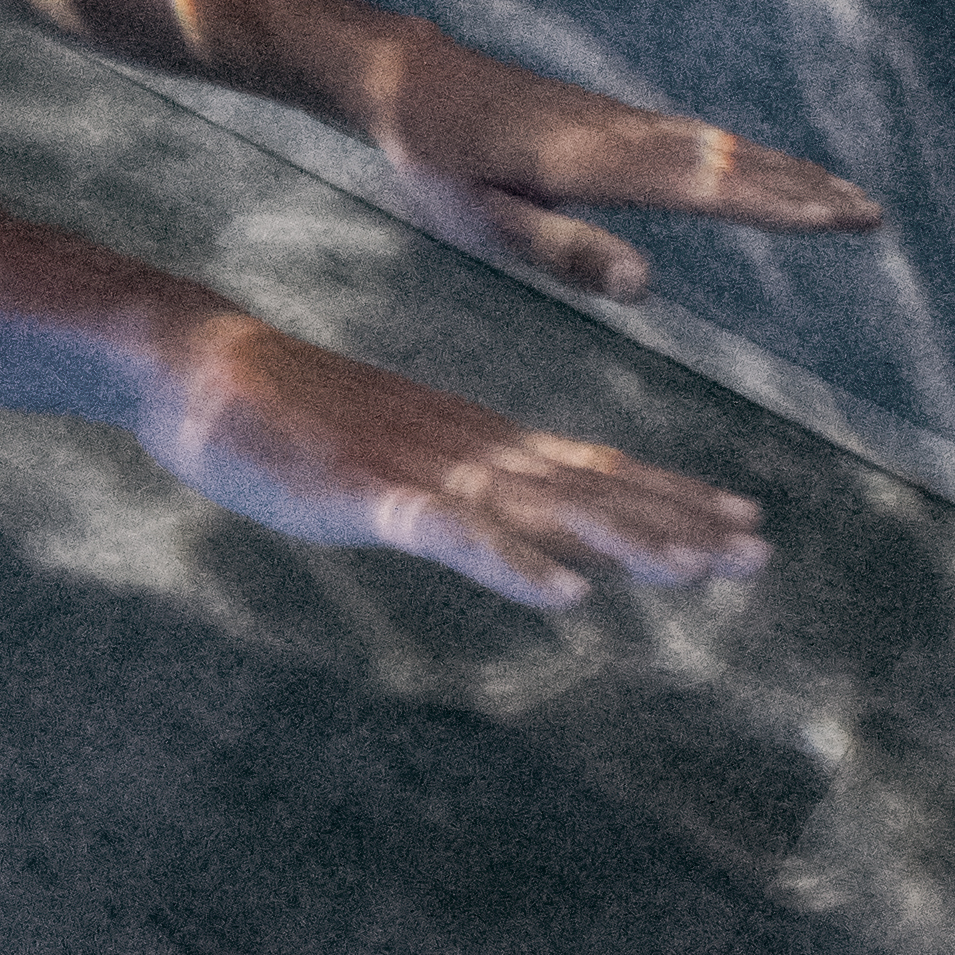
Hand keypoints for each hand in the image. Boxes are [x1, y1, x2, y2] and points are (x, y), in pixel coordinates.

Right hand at [138, 312, 765, 610]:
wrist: (196, 361)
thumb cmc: (280, 410)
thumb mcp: (384, 454)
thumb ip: (449, 490)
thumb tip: (502, 524)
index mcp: (471, 442)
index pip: (592, 471)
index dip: (671, 498)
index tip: (745, 521)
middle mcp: (465, 451)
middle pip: (588, 492)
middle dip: (675, 524)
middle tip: (758, 554)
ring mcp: (419, 470)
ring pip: (541, 511)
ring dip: (622, 540)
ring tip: (694, 571)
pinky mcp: (366, 493)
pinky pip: (451, 534)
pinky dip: (511, 563)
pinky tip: (562, 594)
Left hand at [358, 29, 878, 303]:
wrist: (400, 75)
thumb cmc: (431, 157)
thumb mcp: (477, 220)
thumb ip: (559, 251)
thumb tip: (645, 286)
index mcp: (592, 164)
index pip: (702, 189)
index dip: (775, 205)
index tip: (840, 218)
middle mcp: (616, 134)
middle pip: (725, 161)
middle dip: (802, 188)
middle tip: (874, 213)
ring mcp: (612, 120)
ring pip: (713, 145)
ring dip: (780, 168)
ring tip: (840, 192)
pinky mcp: (602, 117)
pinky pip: (688, 136)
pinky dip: (737, 153)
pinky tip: (753, 166)